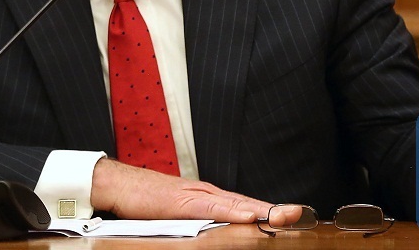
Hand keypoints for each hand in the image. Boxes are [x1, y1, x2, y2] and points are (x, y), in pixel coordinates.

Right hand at [90, 158, 302, 224]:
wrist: (119, 184)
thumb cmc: (144, 201)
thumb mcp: (178, 214)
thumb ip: (199, 222)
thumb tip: (218, 233)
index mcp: (207, 199)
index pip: (244, 206)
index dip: (269, 211)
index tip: (291, 216)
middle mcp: (206, 193)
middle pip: (246, 202)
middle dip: (274, 209)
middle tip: (299, 213)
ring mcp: (196, 195)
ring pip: (235, 203)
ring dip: (261, 209)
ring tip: (284, 214)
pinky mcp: (182, 201)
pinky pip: (212, 207)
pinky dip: (232, 211)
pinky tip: (248, 215)